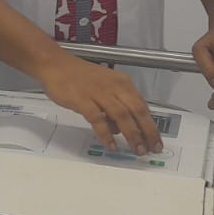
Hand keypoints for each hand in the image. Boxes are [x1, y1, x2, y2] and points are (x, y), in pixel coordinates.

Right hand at [38, 54, 163, 154]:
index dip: (152, 126)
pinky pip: (98, 119)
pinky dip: (106, 134)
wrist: (56, 64)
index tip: (157, 142)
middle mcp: (114, 87)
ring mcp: (99, 93)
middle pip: (137, 111)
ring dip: (132, 134)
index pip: (143, 106)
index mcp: (123, 84)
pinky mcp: (83, 100)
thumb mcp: (105, 87)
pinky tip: (111, 145)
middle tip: (151, 149)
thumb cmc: (80, 76)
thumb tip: (121, 129)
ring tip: (136, 150)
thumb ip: (115, 106)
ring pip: (122, 116)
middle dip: (147, 132)